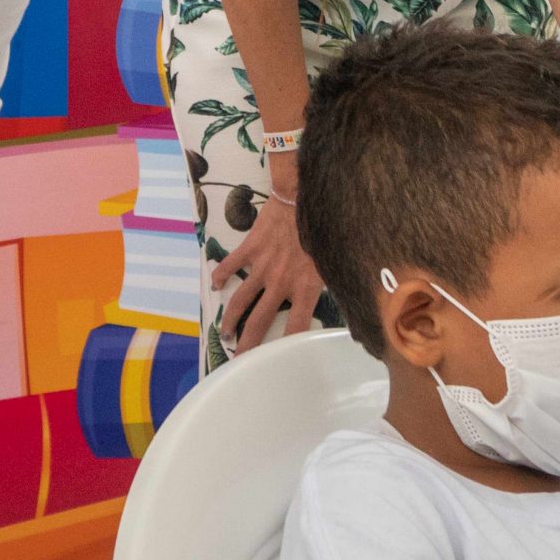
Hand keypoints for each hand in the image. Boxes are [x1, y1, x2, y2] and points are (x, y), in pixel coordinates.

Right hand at [210, 195, 323, 354]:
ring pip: (241, 300)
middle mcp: (281, 282)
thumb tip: (345, 301)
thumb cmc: (324, 229)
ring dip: (231, 319)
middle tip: (239, 357)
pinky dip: (220, 275)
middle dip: (248, 344)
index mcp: (305, 288)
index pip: (295, 327)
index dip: (285, 348)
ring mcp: (263, 266)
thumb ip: (331, 283)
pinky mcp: (251, 249)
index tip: (278, 362)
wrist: (303, 197)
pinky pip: (231, 266)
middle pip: (259, 321)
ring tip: (226, 332)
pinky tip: (215, 284)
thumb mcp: (333, 261)